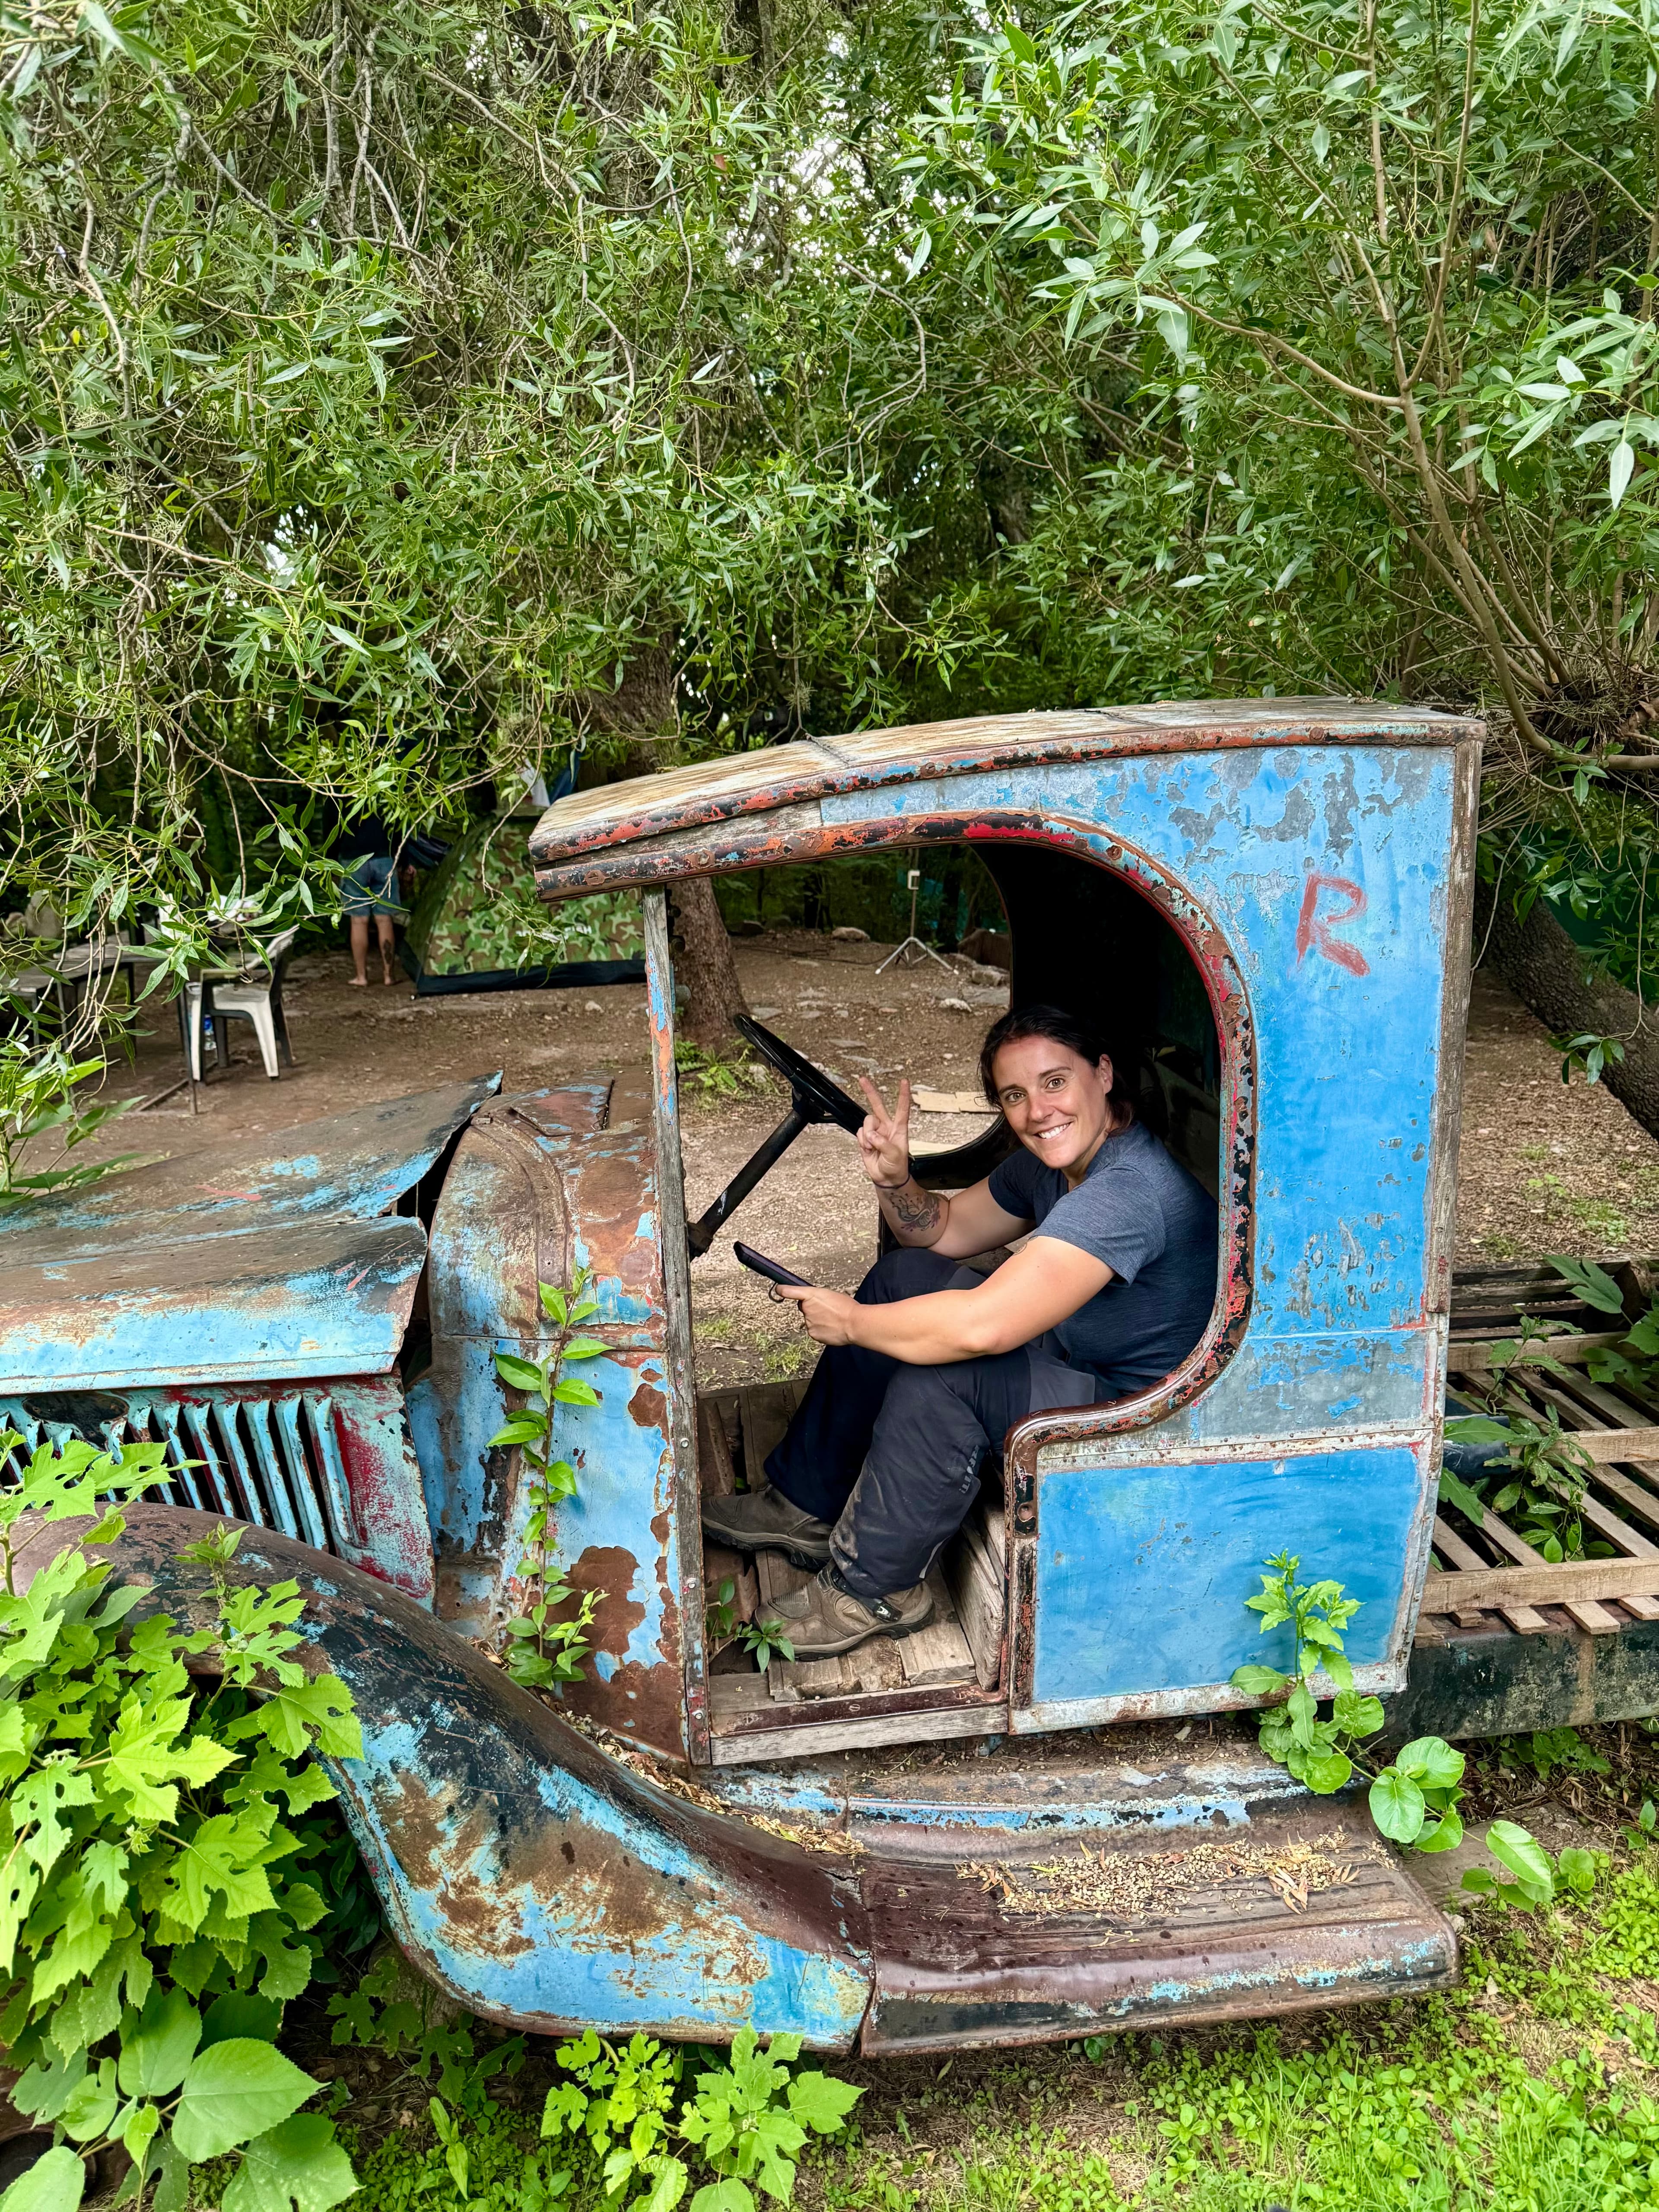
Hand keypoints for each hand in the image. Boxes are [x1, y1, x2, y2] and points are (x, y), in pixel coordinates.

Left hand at [777, 1284, 858, 1345]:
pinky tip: (832, 1327)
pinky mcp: (812, 1333)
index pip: (791, 1291)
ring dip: (819, 1320)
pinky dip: (822, 1329)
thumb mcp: (831, 1295)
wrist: (854, 1324)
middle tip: (828, 1310)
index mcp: (811, 1294)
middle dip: (814, 1309)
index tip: (778, 1289)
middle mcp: (806, 1308)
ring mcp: (808, 1322)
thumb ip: (818, 1298)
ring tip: (833, 1319)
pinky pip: (815, 1330)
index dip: (783, 1290)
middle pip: (805, 1308)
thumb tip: (814, 1304)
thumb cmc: (846, 1307)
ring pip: (811, 1320)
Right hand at [854, 1075, 911, 1189]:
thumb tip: (871, 1135)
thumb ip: (883, 1143)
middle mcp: (887, 1127)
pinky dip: (862, 1142)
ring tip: (872, 1147)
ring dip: (867, 1135)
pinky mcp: (866, 1139)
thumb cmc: (897, 1166)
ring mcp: (875, 1132)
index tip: (904, 1082)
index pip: (902, 1108)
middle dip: (870, 1092)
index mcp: (899, 1128)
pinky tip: (868, 1149)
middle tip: (862, 1079)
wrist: (887, 1178)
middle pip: (878, 1105)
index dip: (903, 1095)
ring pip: (866, 1122)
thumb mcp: (895, 1155)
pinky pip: (860, 1133)